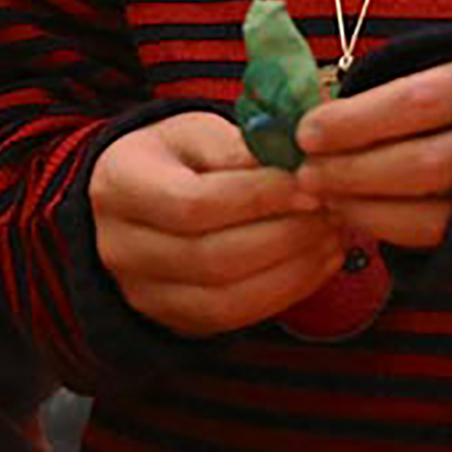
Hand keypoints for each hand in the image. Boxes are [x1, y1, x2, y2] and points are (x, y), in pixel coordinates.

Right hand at [89, 110, 343, 334]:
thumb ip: (239, 149)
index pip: (193, 204)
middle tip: (331, 211)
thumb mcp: (197, 133)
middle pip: (212, 258)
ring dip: (293, 268)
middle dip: (285, 236)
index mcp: (119, 185)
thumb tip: (297, 167)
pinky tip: (318, 262)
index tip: (309, 185)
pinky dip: (285, 292)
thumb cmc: (175, 158)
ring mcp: (143, 292)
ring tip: (331, 235)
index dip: (258, 199)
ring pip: (226, 296)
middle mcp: (120, 247)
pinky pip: (234, 317)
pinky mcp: (174, 319)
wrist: (140, 203)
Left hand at [295, 58, 451, 249]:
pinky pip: (434, 236)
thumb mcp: (447, 64)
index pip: (417, 102)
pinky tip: (357, 211)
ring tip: (325, 194)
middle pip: (422, 163)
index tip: (309, 131)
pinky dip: (386, 226)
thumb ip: (396, 88)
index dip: (356, 121)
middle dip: (353, 170)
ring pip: (429, 210)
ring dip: (363, 205)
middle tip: (307, 171)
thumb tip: (325, 119)